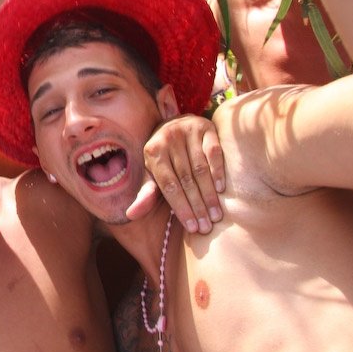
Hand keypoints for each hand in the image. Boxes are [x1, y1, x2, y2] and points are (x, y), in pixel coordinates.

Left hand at [129, 113, 224, 232]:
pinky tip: (221, 190)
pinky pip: (214, 152)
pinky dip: (218, 171)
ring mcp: (187, 130)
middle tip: (206, 227)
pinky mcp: (205, 127)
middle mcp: (168, 138)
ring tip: (215, 216)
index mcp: (152, 151)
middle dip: (197, 206)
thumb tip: (131, 215)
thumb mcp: (151, 173)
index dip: (181, 207)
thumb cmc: (164, 157)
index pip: (168, 185)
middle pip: (185, 179)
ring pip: (201, 168)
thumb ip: (146, 194)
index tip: (192, 227)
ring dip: (209, 194)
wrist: (175, 123)